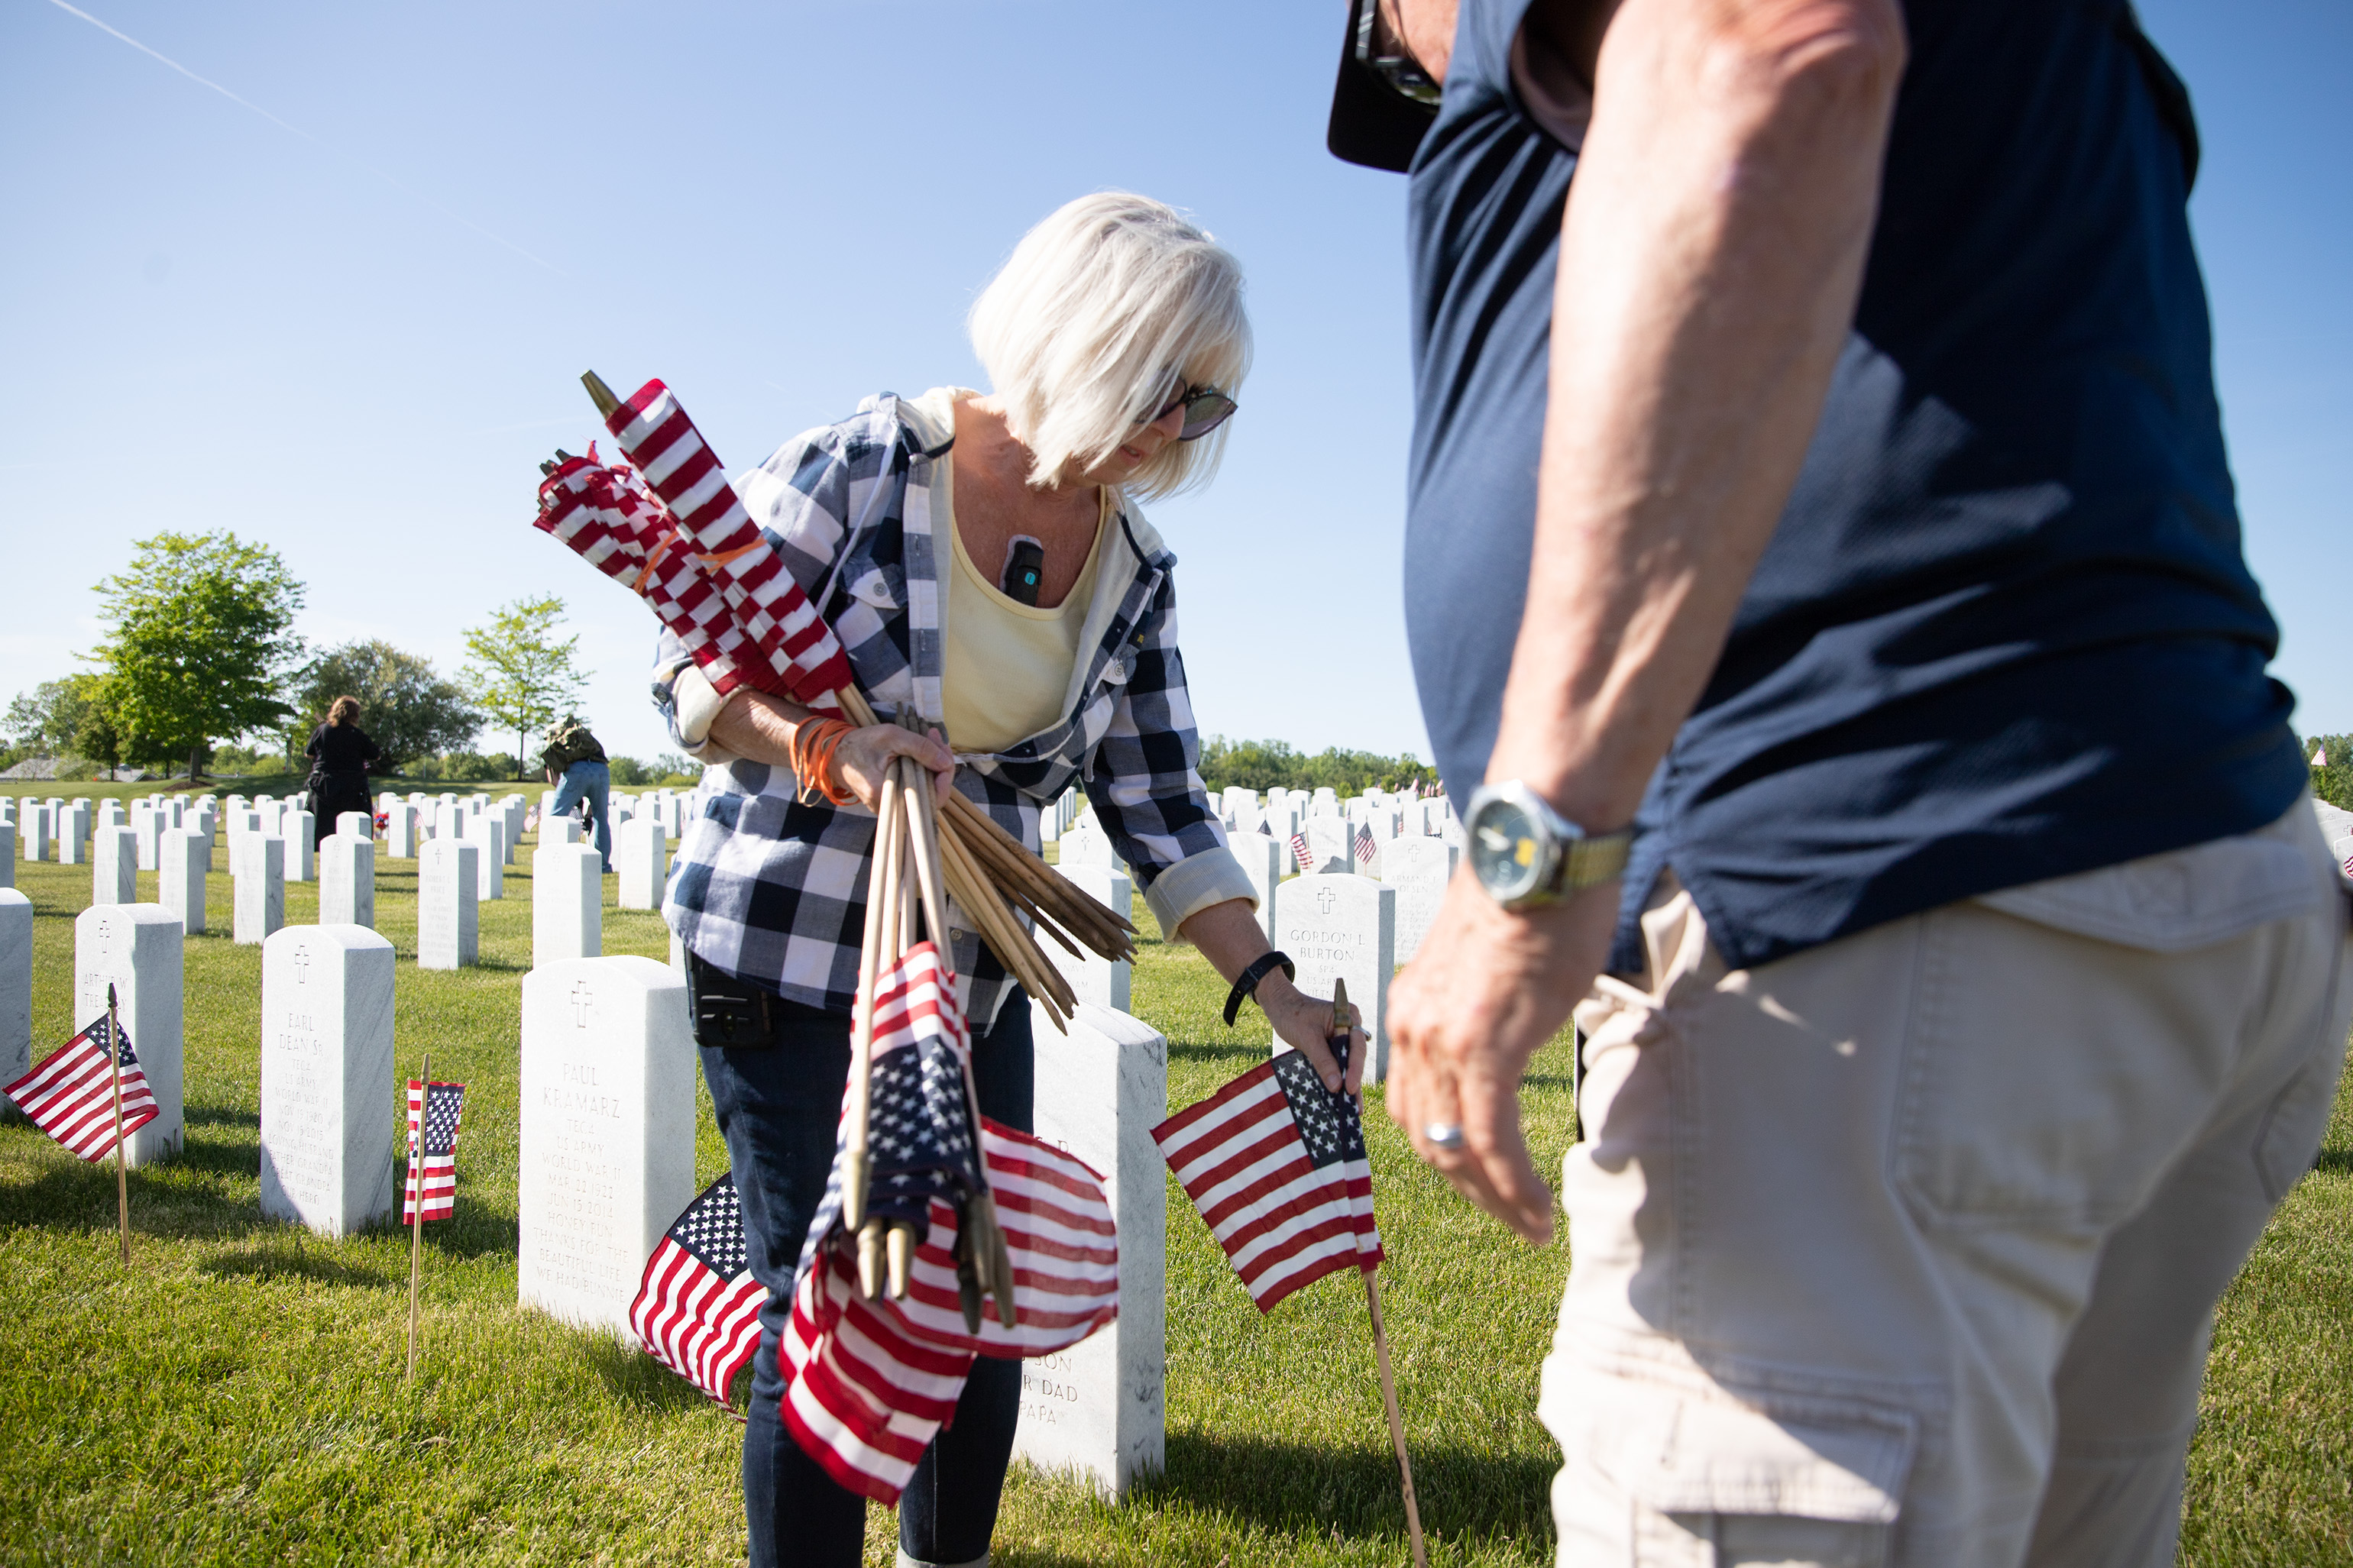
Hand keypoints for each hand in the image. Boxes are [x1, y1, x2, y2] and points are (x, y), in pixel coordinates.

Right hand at [830, 724, 954, 811]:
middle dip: (940, 766)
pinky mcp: (894, 799)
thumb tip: (945, 762)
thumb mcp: (890, 736)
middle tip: (937, 739)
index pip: (932, 799)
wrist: (834, 756)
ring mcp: (893, 805)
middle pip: (932, 795)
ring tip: (931, 740)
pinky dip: (922, 769)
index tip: (944, 752)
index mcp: (889, 796)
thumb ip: (919, 748)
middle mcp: (892, 808)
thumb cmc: (859, 745)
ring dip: (933, 765)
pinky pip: (915, 788)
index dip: (945, 777)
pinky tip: (922, 751)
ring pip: (925, 790)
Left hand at [1256, 971, 1365, 1095]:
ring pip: (1347, 1063)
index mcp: (1348, 1016)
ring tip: (1353, 1110)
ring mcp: (1342, 1037)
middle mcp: (1350, 1027)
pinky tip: (1340, 1098)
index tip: (1349, 1088)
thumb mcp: (1307, 1038)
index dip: (1354, 1069)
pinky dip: (1337, 1078)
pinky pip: (1338, 1063)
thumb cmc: (1292, 1014)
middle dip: (1353, 1081)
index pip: (1356, 1046)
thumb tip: (1337, 1086)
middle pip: (1355, 1057)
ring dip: (1347, 1084)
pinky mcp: (1333, 1046)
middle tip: (1354, 1107)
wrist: (1279, 1004)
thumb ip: (1322, 1061)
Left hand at [1385, 865, 1617, 1242]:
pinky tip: (1537, 1210)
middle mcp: (1412, 1031)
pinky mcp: (1481, 1045)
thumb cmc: (1531, 900)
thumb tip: (1512, 1031)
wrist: (1538, 852)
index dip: (1449, 1155)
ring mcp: (1442, 1040)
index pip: (1416, 1106)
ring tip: (1531, 1225)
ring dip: (1495, 1198)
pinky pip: (1490, 1138)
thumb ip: (1488, 1013)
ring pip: (1456, 1150)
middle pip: (1428, 1139)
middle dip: (1471, 1189)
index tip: (1485, 1182)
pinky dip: (1513, 1184)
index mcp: (1411, 1012)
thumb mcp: (1492, 968)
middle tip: (1512, 1218)